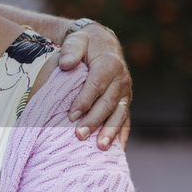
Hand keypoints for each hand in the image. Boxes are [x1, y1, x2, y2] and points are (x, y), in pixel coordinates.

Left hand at [59, 25, 131, 150]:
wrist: (103, 43)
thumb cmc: (85, 43)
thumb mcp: (77, 40)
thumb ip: (71, 50)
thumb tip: (66, 65)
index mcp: (110, 64)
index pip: (96, 85)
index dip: (84, 101)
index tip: (71, 115)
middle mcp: (121, 79)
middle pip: (108, 103)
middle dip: (94, 121)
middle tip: (79, 136)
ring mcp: (125, 93)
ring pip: (119, 114)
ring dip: (110, 132)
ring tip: (100, 147)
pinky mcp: (125, 102)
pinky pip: (125, 120)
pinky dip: (122, 135)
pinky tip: (117, 151)